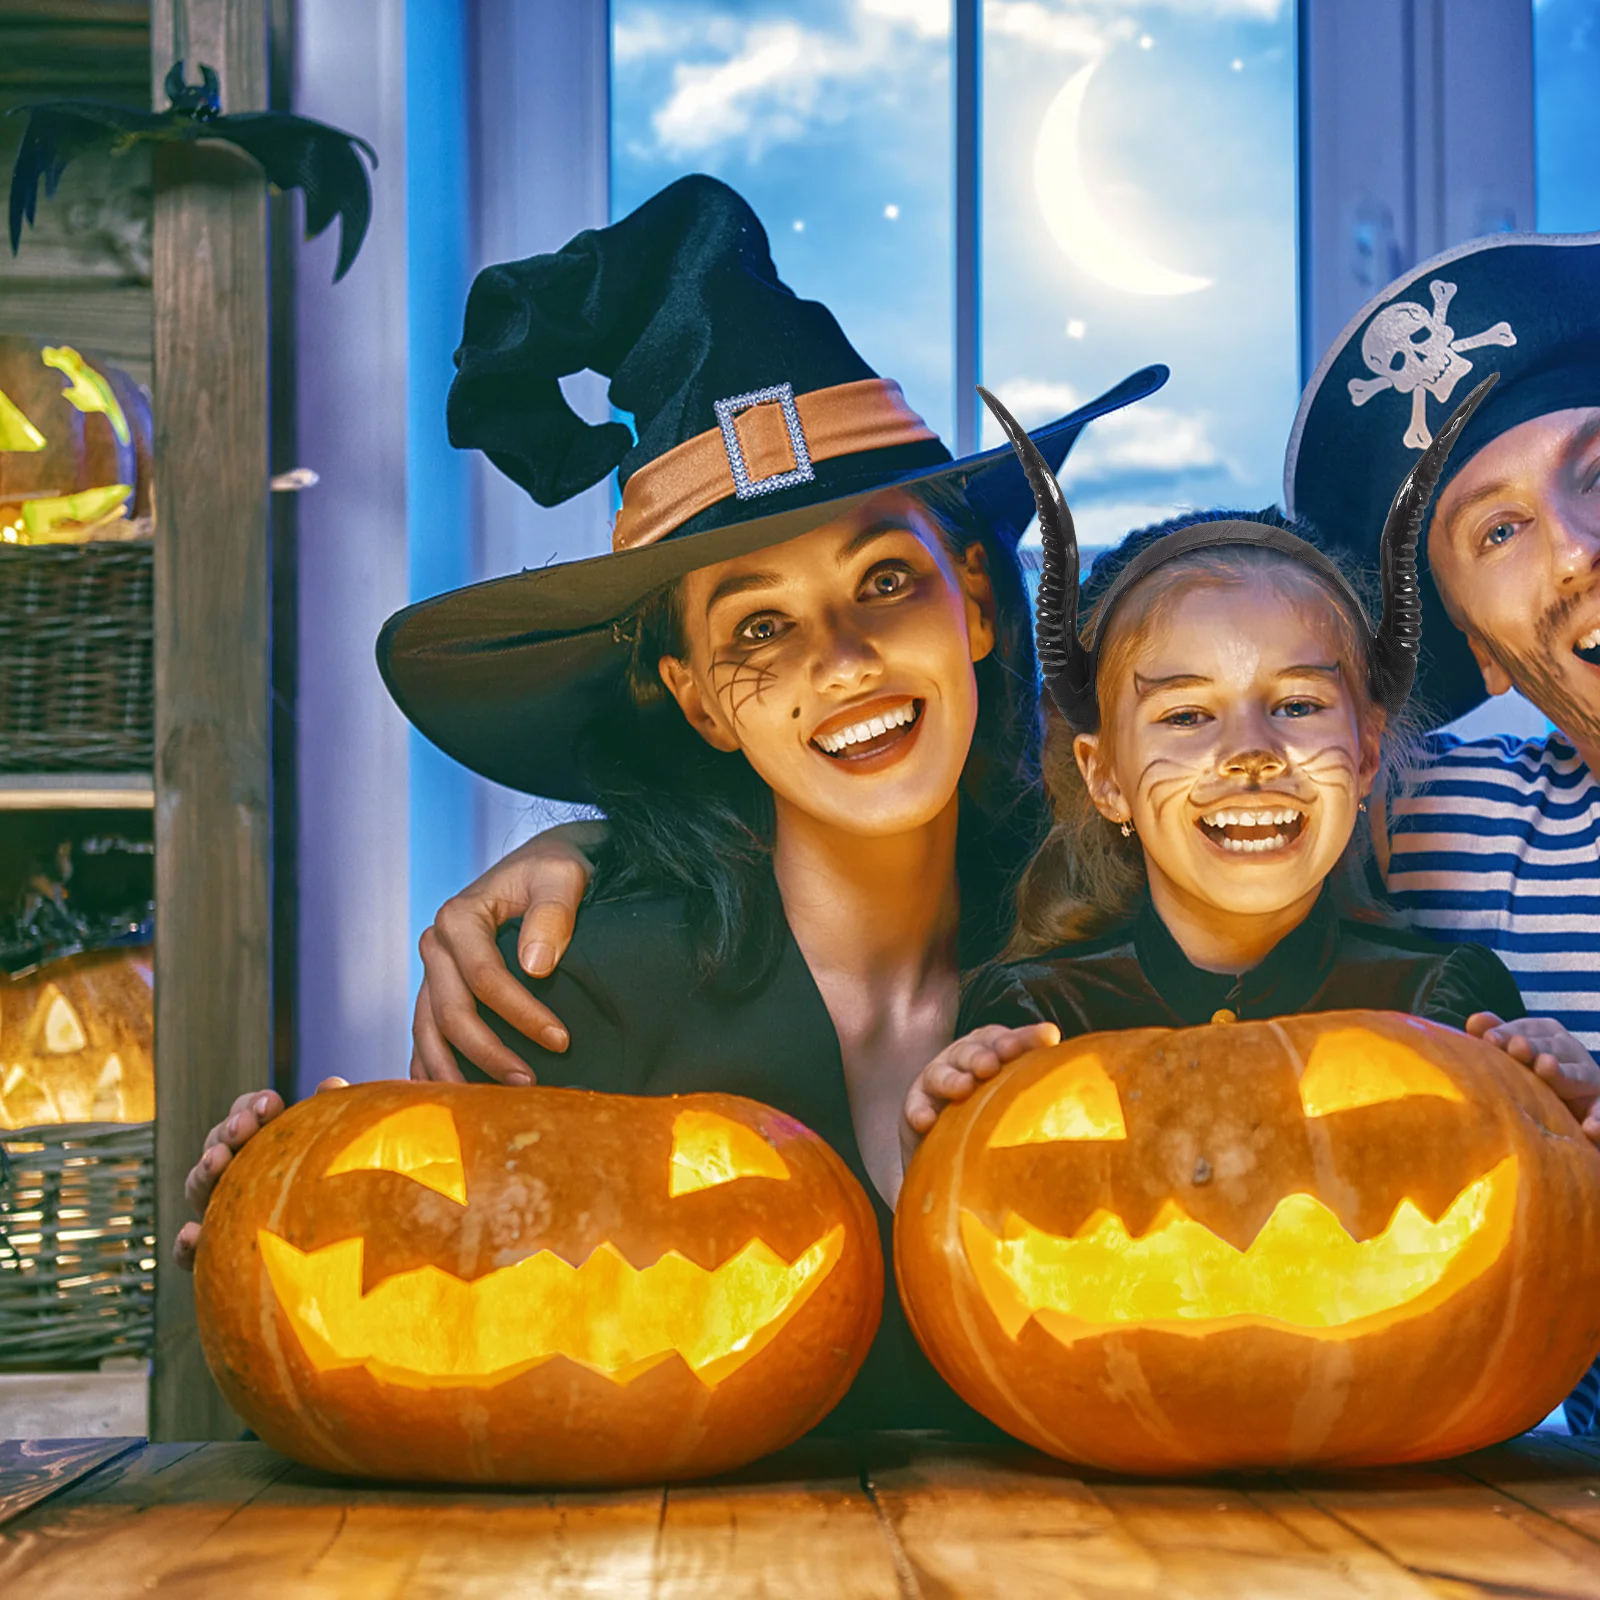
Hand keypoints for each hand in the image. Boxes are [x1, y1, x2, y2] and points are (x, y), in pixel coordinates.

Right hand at [172, 1077, 347, 1271]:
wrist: (349, 1260)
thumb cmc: (347, 1188)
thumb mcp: (344, 1149)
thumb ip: (336, 1115)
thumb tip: (330, 1084)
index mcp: (264, 1146)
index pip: (246, 1117)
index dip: (251, 1106)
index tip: (272, 1102)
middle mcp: (238, 1176)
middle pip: (218, 1146)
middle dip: (228, 1130)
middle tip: (244, 1125)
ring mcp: (223, 1214)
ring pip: (198, 1189)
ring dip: (203, 1170)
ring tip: (219, 1160)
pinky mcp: (217, 1258)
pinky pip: (190, 1255)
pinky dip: (185, 1243)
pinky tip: (192, 1234)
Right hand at [410, 821, 606, 1084]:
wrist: (542, 865)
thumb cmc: (556, 868)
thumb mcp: (562, 874)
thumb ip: (553, 911)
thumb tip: (535, 966)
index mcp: (459, 916)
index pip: (483, 977)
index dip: (520, 1014)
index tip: (561, 1041)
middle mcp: (436, 945)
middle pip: (450, 1011)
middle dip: (487, 1054)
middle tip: (529, 1086)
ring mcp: (433, 970)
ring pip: (428, 1029)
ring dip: (453, 1071)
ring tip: (487, 1105)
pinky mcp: (439, 988)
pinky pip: (426, 1033)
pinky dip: (432, 1067)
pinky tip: (449, 1099)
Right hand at [900, 1022, 1060, 1172]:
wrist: (952, 1140)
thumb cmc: (995, 1108)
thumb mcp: (1017, 1090)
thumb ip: (1038, 1077)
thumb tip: (1065, 1056)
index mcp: (992, 1049)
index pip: (1008, 1038)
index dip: (1025, 1037)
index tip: (1047, 1039)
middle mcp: (963, 1058)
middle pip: (971, 1050)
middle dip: (982, 1054)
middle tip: (992, 1065)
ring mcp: (937, 1078)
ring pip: (940, 1073)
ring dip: (952, 1078)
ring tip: (964, 1088)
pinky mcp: (917, 1104)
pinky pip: (915, 1105)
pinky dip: (919, 1111)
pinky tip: (926, 1122)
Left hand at [1467, 1012, 1599, 1139]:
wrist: (1578, 1111)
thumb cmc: (1538, 1077)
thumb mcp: (1520, 1056)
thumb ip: (1500, 1037)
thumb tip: (1474, 1021)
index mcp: (1550, 1038)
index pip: (1529, 1029)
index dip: (1509, 1031)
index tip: (1489, 1038)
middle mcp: (1573, 1055)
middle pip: (1553, 1048)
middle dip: (1534, 1046)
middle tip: (1517, 1048)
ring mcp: (1590, 1083)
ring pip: (1579, 1075)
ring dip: (1563, 1072)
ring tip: (1545, 1068)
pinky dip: (1598, 1119)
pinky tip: (1589, 1128)